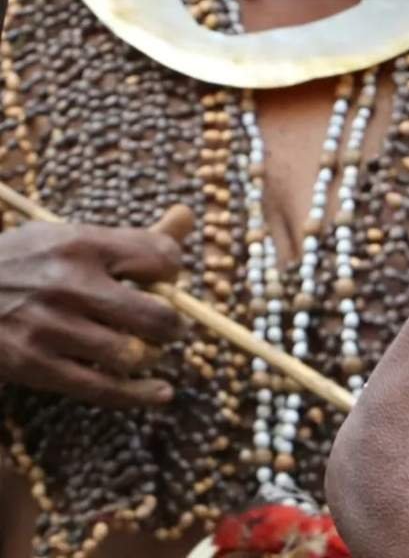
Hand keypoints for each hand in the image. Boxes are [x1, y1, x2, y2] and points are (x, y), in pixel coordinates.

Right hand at [0, 209, 189, 408]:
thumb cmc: (17, 264)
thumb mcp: (65, 237)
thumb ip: (131, 236)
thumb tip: (188, 216)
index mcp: (80, 244)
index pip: (160, 258)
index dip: (173, 272)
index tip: (165, 281)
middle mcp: (68, 284)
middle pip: (156, 314)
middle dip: (173, 324)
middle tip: (171, 327)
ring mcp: (50, 328)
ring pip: (132, 354)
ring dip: (152, 356)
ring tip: (150, 350)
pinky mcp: (34, 365)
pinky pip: (100, 387)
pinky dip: (137, 394)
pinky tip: (159, 393)